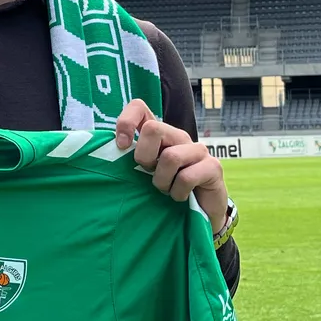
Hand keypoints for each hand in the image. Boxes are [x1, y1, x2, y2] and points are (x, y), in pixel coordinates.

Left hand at [115, 99, 229, 233]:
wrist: (200, 212)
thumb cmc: (166, 189)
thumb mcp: (142, 173)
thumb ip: (128, 159)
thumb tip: (108, 150)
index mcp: (159, 134)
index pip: (139, 108)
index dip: (126, 122)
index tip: (121, 146)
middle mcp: (178, 137)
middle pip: (152, 128)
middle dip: (144, 157)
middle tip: (149, 174)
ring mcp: (198, 150)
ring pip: (170, 157)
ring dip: (162, 181)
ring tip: (166, 190)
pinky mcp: (213, 167)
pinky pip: (186, 177)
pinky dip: (177, 193)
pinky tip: (180, 197)